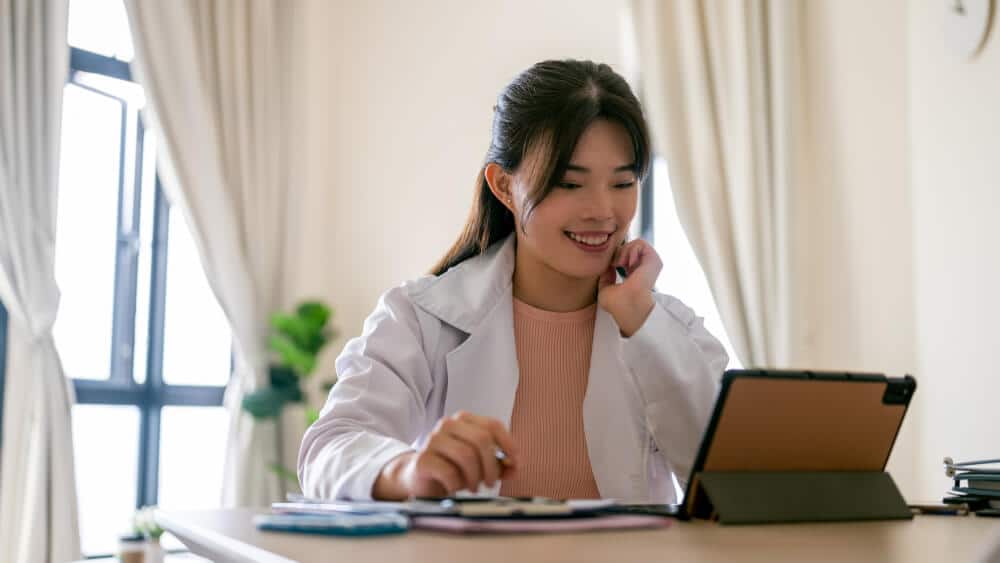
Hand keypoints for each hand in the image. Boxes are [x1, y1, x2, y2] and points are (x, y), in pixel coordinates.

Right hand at [372, 411, 518, 499]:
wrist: (418, 479)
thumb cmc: (452, 468)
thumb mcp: (480, 466)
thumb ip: (500, 465)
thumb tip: (516, 467)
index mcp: (464, 420)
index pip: (492, 425)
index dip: (508, 444)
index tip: (516, 462)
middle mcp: (448, 424)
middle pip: (481, 440)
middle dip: (491, 465)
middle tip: (491, 483)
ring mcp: (433, 440)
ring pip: (466, 455)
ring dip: (475, 476)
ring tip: (474, 488)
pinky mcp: (423, 459)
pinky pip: (448, 472)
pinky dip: (457, 484)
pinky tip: (455, 489)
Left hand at [598, 238, 661, 336]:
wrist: (628, 305)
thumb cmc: (617, 304)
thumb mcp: (605, 289)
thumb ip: (606, 276)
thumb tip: (608, 266)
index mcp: (635, 275)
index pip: (626, 256)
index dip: (615, 255)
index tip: (611, 266)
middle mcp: (644, 268)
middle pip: (630, 247)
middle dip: (619, 251)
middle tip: (616, 264)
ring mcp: (650, 264)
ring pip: (636, 243)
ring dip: (624, 250)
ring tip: (622, 264)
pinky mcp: (654, 259)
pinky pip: (641, 243)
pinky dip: (631, 249)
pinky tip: (629, 263)